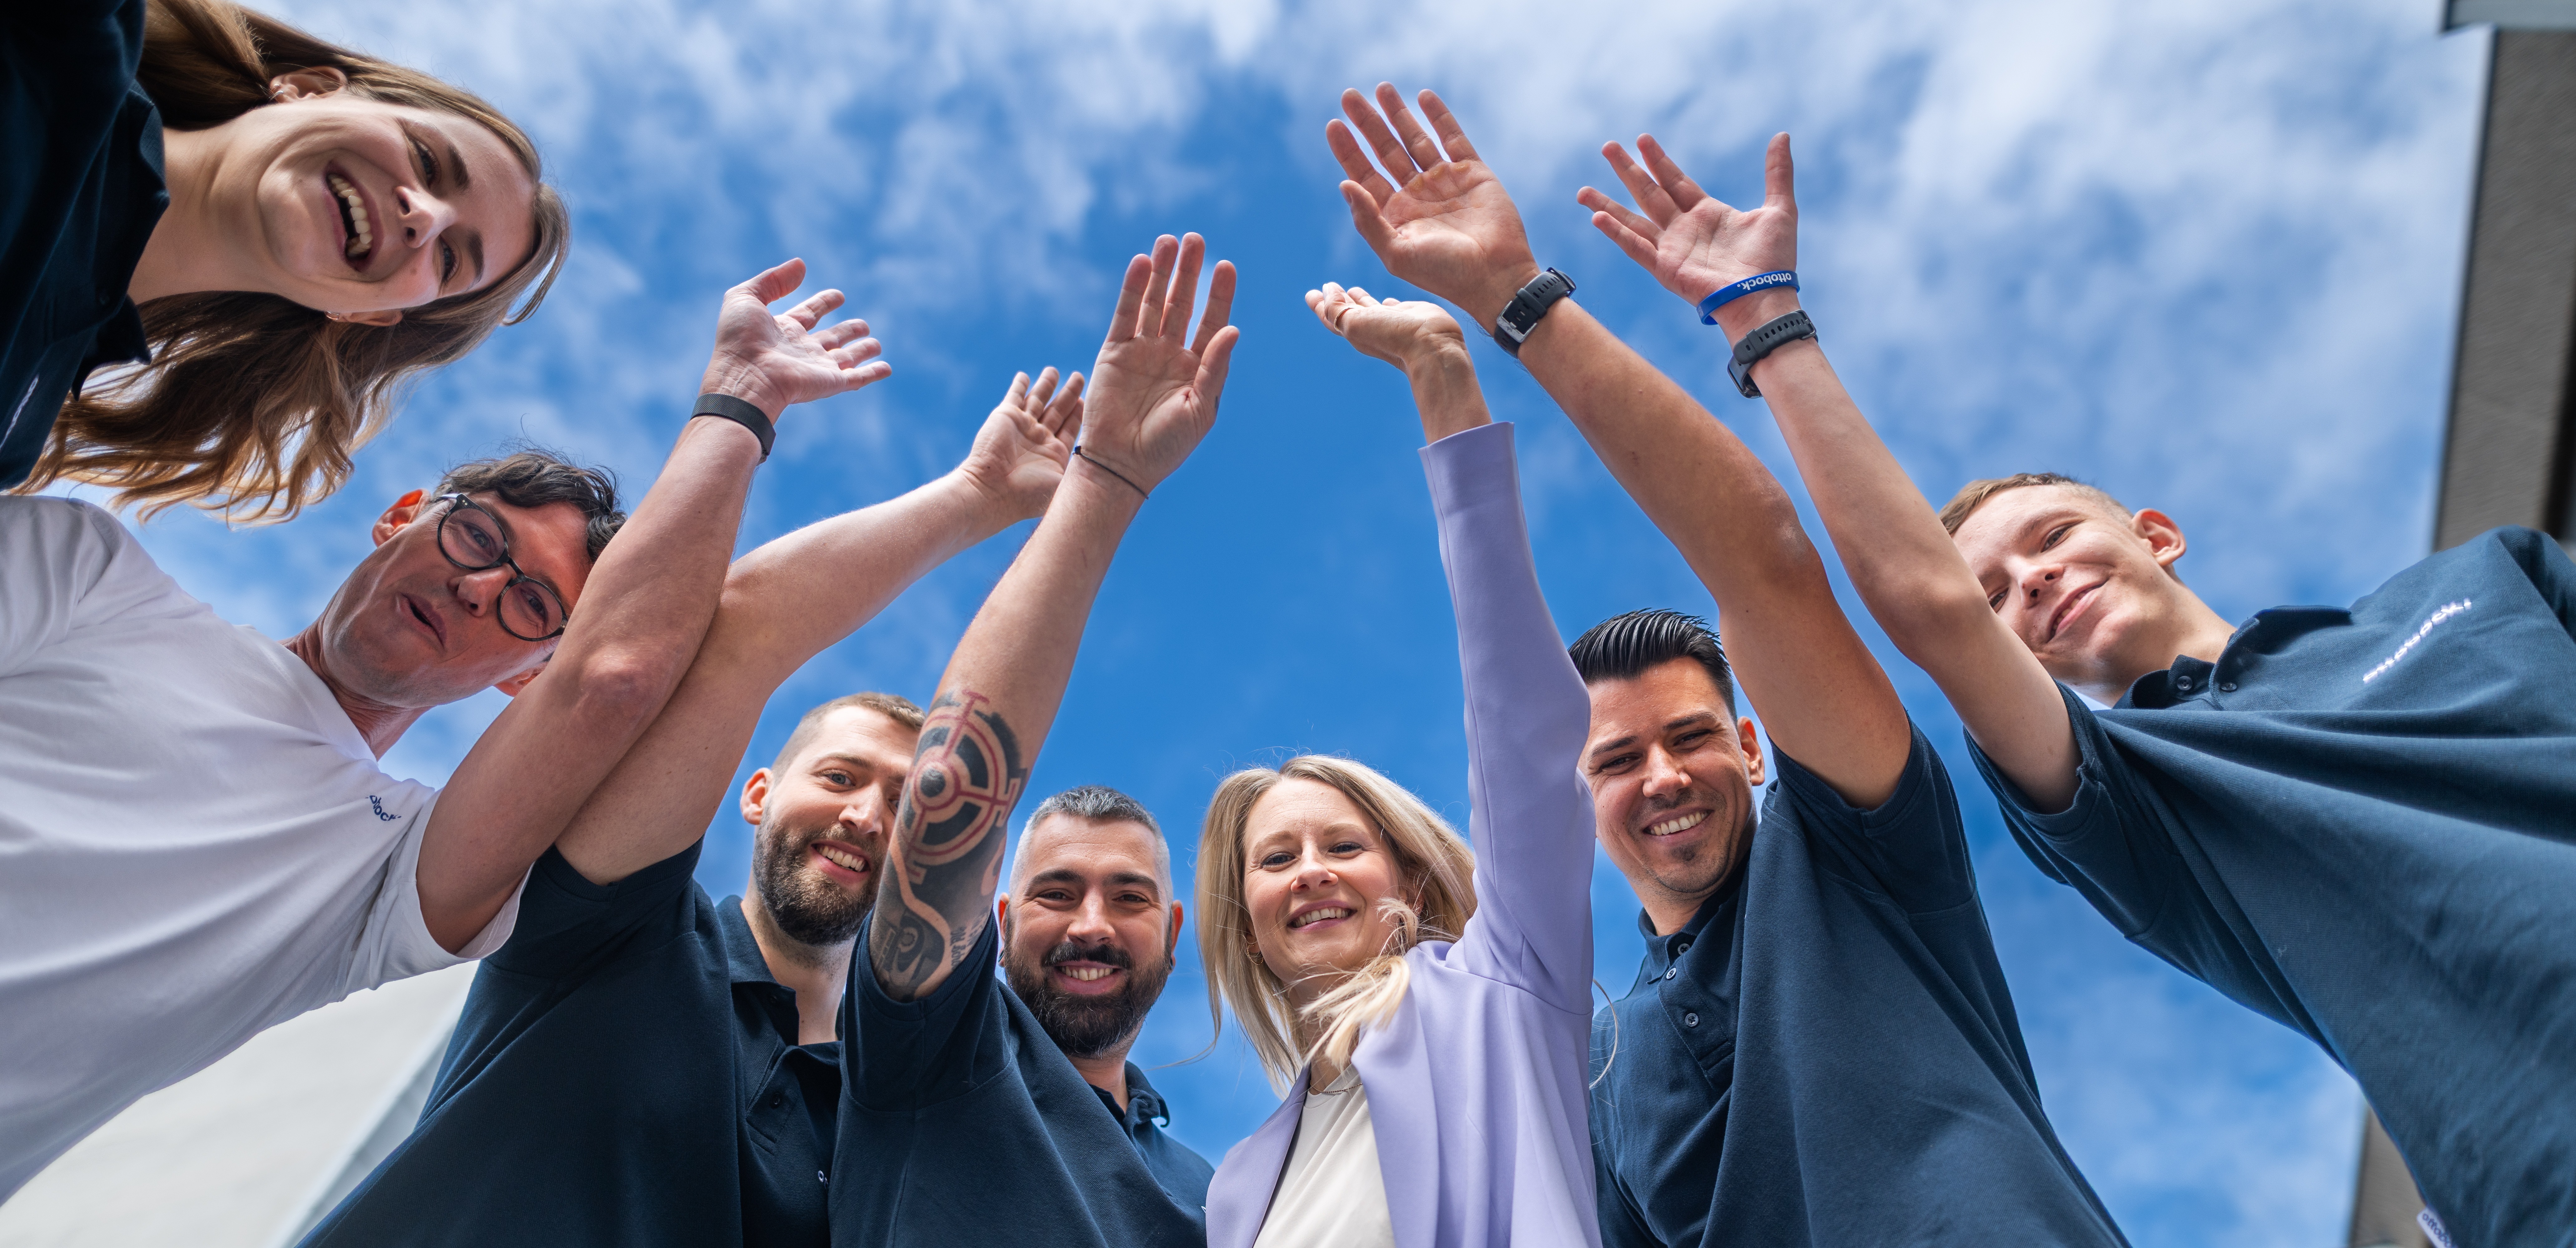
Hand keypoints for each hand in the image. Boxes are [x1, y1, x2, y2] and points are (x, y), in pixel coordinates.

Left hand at [698, 258, 890, 421]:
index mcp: (782, 330)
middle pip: (830, 338)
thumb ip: (772, 280)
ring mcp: (817, 367)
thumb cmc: (740, 339)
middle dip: (846, 331)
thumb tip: (800, 265)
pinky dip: (873, 373)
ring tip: (875, 343)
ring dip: (862, 351)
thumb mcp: (745, 298)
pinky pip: (857, 378)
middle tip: (862, 324)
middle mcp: (802, 349)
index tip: (838, 296)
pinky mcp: (830, 382)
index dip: (823, 303)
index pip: (809, 313)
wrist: (745, 376)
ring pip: (846, 358)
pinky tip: (886, 368)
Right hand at [956, 367, 1081, 523]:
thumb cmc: (1027, 495)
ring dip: (1046, 385)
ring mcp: (1022, 427)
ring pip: (1038, 399)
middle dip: (1069, 394)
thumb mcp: (1061, 485)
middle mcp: (1038, 439)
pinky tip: (1025, 376)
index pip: (1071, 428)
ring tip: (1055, 371)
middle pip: (1058, 410)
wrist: (991, 492)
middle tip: (1080, 377)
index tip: (1088, 400)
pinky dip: (1019, 385)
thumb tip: (1100, 468)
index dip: (1079, 413)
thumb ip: (1078, 472)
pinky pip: (1014, 396)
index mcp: (1054, 454)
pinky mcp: (1005, 416)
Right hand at [1075, 233, 1239, 496]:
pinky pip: (1125, 314)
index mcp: (1197, 368)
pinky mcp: (1114, 351)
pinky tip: (1142, 263)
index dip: (1218, 294)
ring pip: (1153, 302)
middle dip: (1189, 273)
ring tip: (1169, 242)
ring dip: (1161, 273)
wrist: (1123, 466)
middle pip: (1182, 303)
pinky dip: (1133, 289)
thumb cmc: (1166, 446)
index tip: (1226, 267)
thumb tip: (1233, 328)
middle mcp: (1170, 354)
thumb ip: (1214, 368)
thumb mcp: (1200, 409)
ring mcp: (1141, 350)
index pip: (1211, 322)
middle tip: (1196, 240)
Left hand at [1306, 282, 1467, 372]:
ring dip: (1361, 299)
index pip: (1332, 317)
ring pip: (1371, 308)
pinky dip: (1387, 304)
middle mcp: (1371, 327)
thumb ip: (1337, 307)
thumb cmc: (1392, 337)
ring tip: (1352, 289)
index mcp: (1354, 331)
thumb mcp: (1355, 323)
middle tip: (1327, 287)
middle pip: (1348, 311)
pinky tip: (1388, 301)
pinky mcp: (1410, 315)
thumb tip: (1326, 290)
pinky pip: (1394, 308)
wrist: (1431, 347)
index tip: (1310, 294)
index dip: (1320, 305)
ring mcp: (1390, 322)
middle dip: (1337, 299)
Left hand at [1328, 85, 1538, 326]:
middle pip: (1385, 150)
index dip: (1348, 150)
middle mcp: (1416, 195)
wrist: (1495, 277)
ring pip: (1415, 139)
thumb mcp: (1396, 253)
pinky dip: (1439, 117)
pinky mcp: (1472, 172)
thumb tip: (1343, 183)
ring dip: (1398, 113)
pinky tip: (1423, 97)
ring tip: (1381, 88)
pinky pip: (1452, 137)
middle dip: (1368, 124)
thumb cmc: (1444, 273)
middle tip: (1348, 96)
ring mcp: (1444, 181)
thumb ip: (1368, 220)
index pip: (1364, 174)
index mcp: (1395, 214)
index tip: (1334, 125)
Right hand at [1578, 133, 1801, 339]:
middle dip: (1627, 170)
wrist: (1765, 297)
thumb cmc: (1774, 260)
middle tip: (1607, 147)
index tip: (1641, 139)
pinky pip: (1636, 247)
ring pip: (1632, 220)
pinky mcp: (1665, 269)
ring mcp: (1672, 249)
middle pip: (1649, 193)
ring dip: (1607, 204)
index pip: (1676, 180)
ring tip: (1582, 190)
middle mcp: (1684, 230)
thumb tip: (1782, 136)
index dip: (1658, 160)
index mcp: (1707, 214)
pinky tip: (1597, 218)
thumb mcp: (1781, 208)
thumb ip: (1777, 172)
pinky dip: (1617, 233)